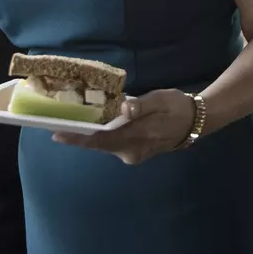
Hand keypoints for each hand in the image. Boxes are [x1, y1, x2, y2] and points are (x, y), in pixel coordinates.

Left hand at [52, 90, 195, 164]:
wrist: (195, 122)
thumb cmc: (176, 106)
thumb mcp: (160, 99)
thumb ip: (141, 105)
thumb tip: (123, 109)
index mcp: (137, 136)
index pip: (101, 139)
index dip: (78, 137)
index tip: (57, 133)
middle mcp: (131, 151)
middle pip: (98, 144)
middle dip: (78, 135)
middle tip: (57, 123)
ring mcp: (133, 154)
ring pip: (105, 145)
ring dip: (89, 135)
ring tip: (72, 122)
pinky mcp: (134, 153)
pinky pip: (113, 144)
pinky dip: (102, 135)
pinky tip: (96, 124)